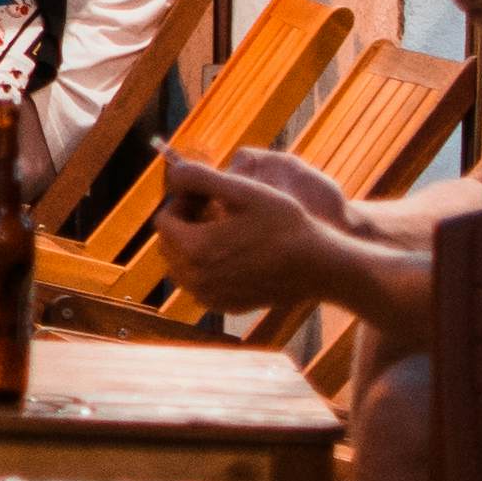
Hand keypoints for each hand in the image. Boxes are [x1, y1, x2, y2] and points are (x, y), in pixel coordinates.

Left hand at [150, 147, 358, 305]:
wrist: (318, 265)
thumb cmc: (284, 224)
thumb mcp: (242, 190)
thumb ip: (199, 177)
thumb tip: (171, 174)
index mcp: (193, 248)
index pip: (163, 219)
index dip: (183, 202)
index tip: (209, 197)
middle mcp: (194, 279)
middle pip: (169, 243)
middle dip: (185, 224)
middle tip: (217, 211)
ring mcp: (209, 297)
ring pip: (182, 265)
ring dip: (194, 245)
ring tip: (227, 230)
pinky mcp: (224, 306)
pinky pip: (200, 283)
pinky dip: (208, 267)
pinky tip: (237, 253)